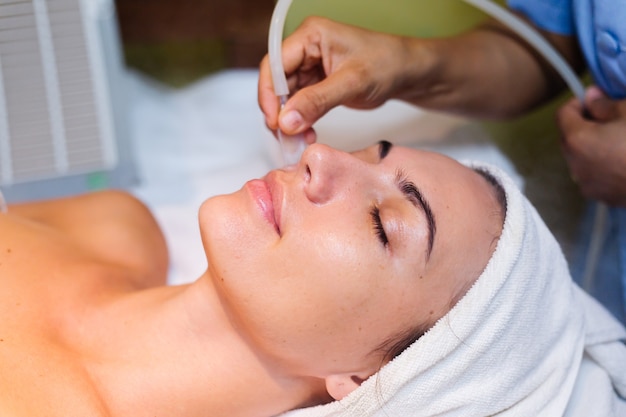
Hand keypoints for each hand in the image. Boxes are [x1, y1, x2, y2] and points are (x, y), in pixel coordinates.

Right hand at [258, 17, 414, 139]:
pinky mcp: (316, 84)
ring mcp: (310, 67)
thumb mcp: (351, 83)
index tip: (275, 122)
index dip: (269, 94)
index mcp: (311, 36)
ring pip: (286, 97)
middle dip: (280, 112)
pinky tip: (307, 134)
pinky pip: (299, 105)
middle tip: (287, 137)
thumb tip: (286, 121)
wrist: (407, 72)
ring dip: (289, 120)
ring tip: (300, 140)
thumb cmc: (387, 64)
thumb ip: (316, 101)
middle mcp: (306, 49)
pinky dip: (300, 121)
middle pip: (277, 83)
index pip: (275, 64)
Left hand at [557, 86, 625, 206]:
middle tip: (610, 119)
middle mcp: (574, 164)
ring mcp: (586, 183)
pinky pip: (593, 174)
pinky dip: (602, 165)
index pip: (563, 114)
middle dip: (585, 125)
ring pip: (581, 157)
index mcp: (576, 139)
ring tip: (619, 140)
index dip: (578, 103)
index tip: (595, 100)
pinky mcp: (600, 196)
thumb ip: (604, 104)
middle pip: (569, 137)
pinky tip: (623, 161)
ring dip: (593, 146)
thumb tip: (590, 96)